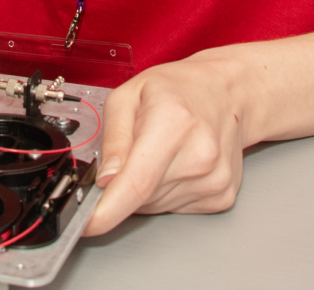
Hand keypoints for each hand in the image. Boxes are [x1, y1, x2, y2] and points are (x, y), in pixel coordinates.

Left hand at [83, 57, 247, 234]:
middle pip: (141, 198)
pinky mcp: (222, 195)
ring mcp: (214, 179)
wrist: (226, 92)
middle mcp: (199, 154)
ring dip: (146, 188)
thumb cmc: (177, 88)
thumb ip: (113, 138)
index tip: (87, 224)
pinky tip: (176, 163)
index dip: (107, 210)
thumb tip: (104, 180)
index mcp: (173, 123)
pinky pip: (175, 208)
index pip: (137, 183)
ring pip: (155, 206)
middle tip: (133, 152)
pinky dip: (165, 192)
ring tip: (160, 150)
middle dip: (123, 185)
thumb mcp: (128, 95)